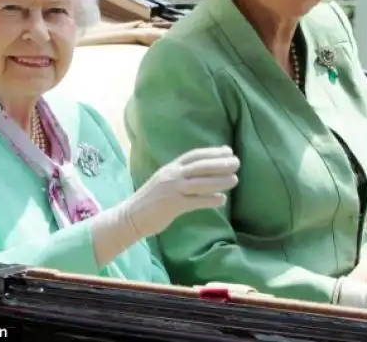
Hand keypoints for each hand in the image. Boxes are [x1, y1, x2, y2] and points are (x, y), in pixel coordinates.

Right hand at [124, 146, 239, 238]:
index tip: (228, 150)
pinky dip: (210, 200)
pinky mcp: (172, 205)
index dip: (212, 152)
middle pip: (200, 166)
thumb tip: (201, 173)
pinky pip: (195, 201)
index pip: (194, 155)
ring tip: (235, 180)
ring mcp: (172, 190)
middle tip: (237, 162)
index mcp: (170, 168)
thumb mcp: (164, 181)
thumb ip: (180, 175)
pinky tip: (222, 200)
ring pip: (200, 183)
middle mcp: (172, 175)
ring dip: (219, 181)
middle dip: (220, 163)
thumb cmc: (150, 200)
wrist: (130, 216)